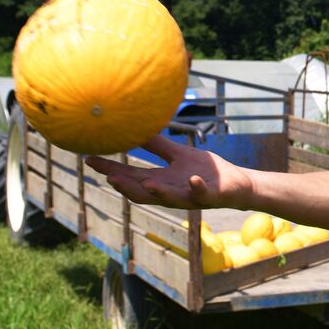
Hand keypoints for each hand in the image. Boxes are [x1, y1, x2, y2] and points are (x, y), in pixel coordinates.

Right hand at [84, 135, 251, 208]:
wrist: (239, 184)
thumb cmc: (208, 171)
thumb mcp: (178, 155)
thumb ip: (157, 146)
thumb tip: (135, 130)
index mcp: (163, 180)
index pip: (131, 176)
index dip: (110, 170)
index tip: (90, 160)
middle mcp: (172, 191)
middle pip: (143, 192)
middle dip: (126, 185)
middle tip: (108, 177)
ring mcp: (191, 196)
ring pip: (170, 198)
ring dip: (157, 192)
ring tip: (145, 183)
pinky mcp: (211, 196)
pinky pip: (202, 193)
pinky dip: (196, 187)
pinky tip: (192, 178)